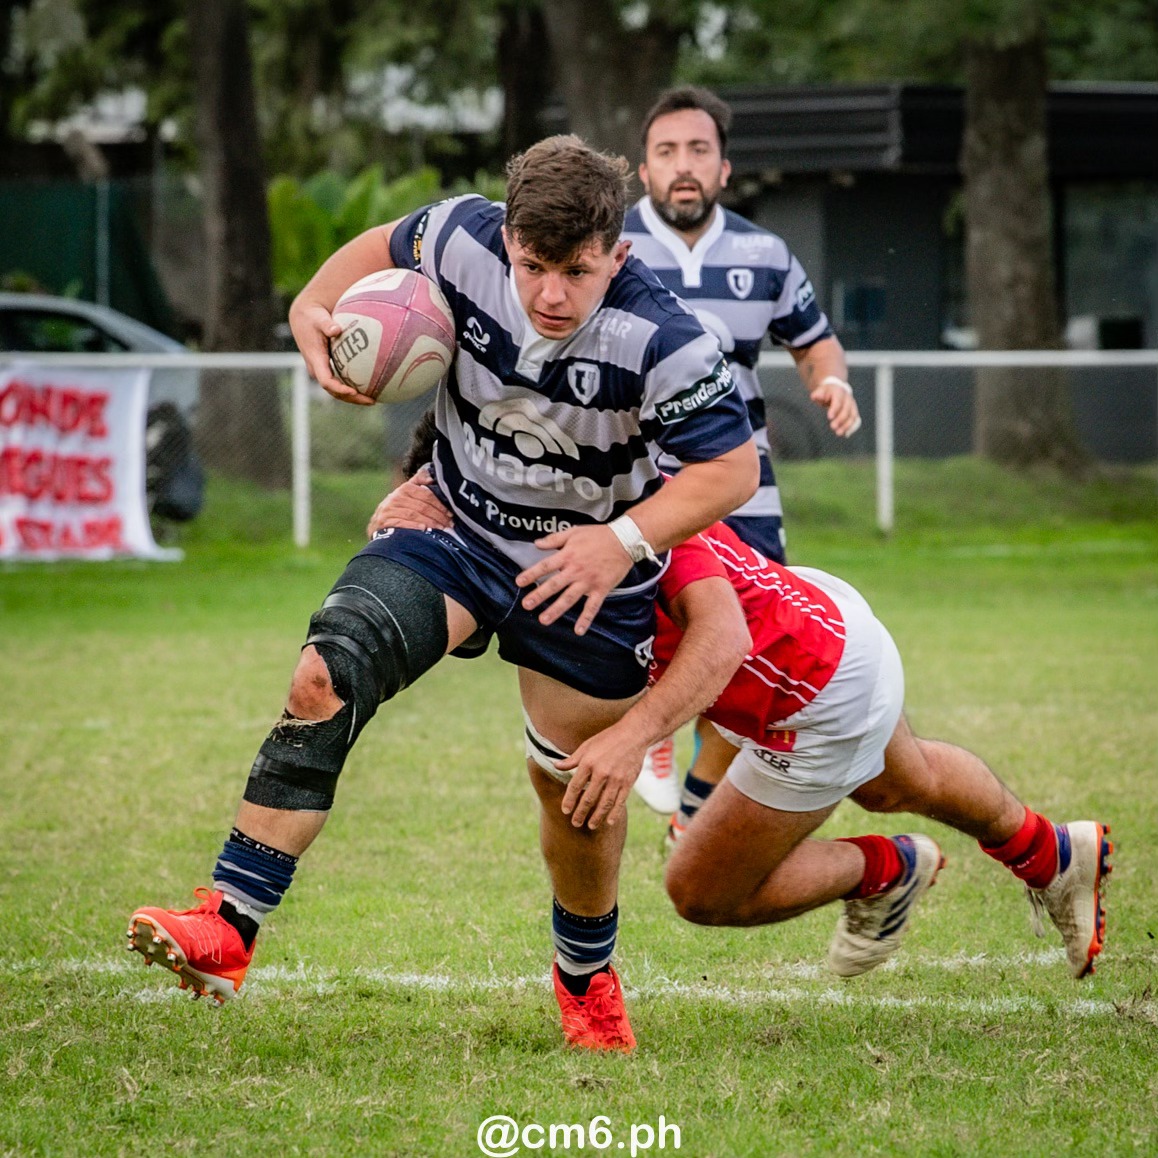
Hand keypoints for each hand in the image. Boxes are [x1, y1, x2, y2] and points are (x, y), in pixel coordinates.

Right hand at [289, 300, 374, 405]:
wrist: (302, 317)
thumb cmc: (313, 317)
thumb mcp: (319, 319)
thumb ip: (327, 325)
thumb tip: (337, 330)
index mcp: (315, 359)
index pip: (326, 381)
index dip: (340, 389)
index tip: (354, 391)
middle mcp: (317, 369)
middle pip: (334, 391)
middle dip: (352, 398)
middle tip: (371, 401)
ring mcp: (321, 370)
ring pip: (336, 390)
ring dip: (353, 397)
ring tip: (372, 400)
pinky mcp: (326, 368)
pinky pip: (339, 383)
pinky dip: (352, 388)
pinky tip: (368, 388)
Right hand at [366, 468, 452, 536]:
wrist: (378, 524)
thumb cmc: (399, 508)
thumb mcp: (407, 493)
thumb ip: (419, 482)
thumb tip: (431, 477)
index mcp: (405, 488)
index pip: (426, 495)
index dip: (440, 505)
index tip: (451, 513)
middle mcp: (396, 497)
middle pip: (422, 506)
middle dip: (438, 516)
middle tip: (449, 524)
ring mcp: (389, 510)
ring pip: (414, 515)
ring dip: (430, 523)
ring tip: (442, 529)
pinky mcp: (384, 522)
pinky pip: (402, 523)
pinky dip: (414, 526)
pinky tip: (424, 530)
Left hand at [515, 524, 633, 635]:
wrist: (624, 541)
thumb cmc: (598, 535)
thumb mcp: (574, 532)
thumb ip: (554, 539)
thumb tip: (536, 543)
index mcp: (567, 555)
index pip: (545, 566)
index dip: (531, 574)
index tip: (519, 582)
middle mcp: (576, 570)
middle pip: (554, 585)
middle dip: (539, 595)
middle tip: (526, 605)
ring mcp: (588, 581)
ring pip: (569, 598)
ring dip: (556, 610)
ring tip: (543, 620)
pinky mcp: (601, 589)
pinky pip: (592, 607)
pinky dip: (586, 619)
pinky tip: (578, 630)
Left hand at [555, 724, 647, 829]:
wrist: (634, 734)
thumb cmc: (608, 739)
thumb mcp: (587, 746)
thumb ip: (572, 759)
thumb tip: (556, 766)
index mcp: (589, 763)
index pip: (575, 786)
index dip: (569, 800)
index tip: (565, 810)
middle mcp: (602, 772)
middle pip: (589, 798)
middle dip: (581, 813)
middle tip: (575, 823)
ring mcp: (616, 779)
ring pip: (604, 803)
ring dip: (596, 816)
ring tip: (590, 825)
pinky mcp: (628, 782)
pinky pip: (620, 801)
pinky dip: (614, 813)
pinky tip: (609, 822)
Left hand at [809, 375, 861, 436]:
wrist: (836, 391)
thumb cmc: (826, 393)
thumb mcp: (821, 391)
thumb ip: (818, 394)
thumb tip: (814, 397)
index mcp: (839, 392)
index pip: (838, 401)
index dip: (835, 409)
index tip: (829, 417)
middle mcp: (848, 399)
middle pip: (846, 410)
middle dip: (840, 419)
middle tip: (833, 427)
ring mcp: (853, 406)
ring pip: (852, 416)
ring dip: (847, 425)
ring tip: (838, 433)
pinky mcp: (854, 412)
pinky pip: (855, 421)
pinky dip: (852, 428)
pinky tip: (846, 435)